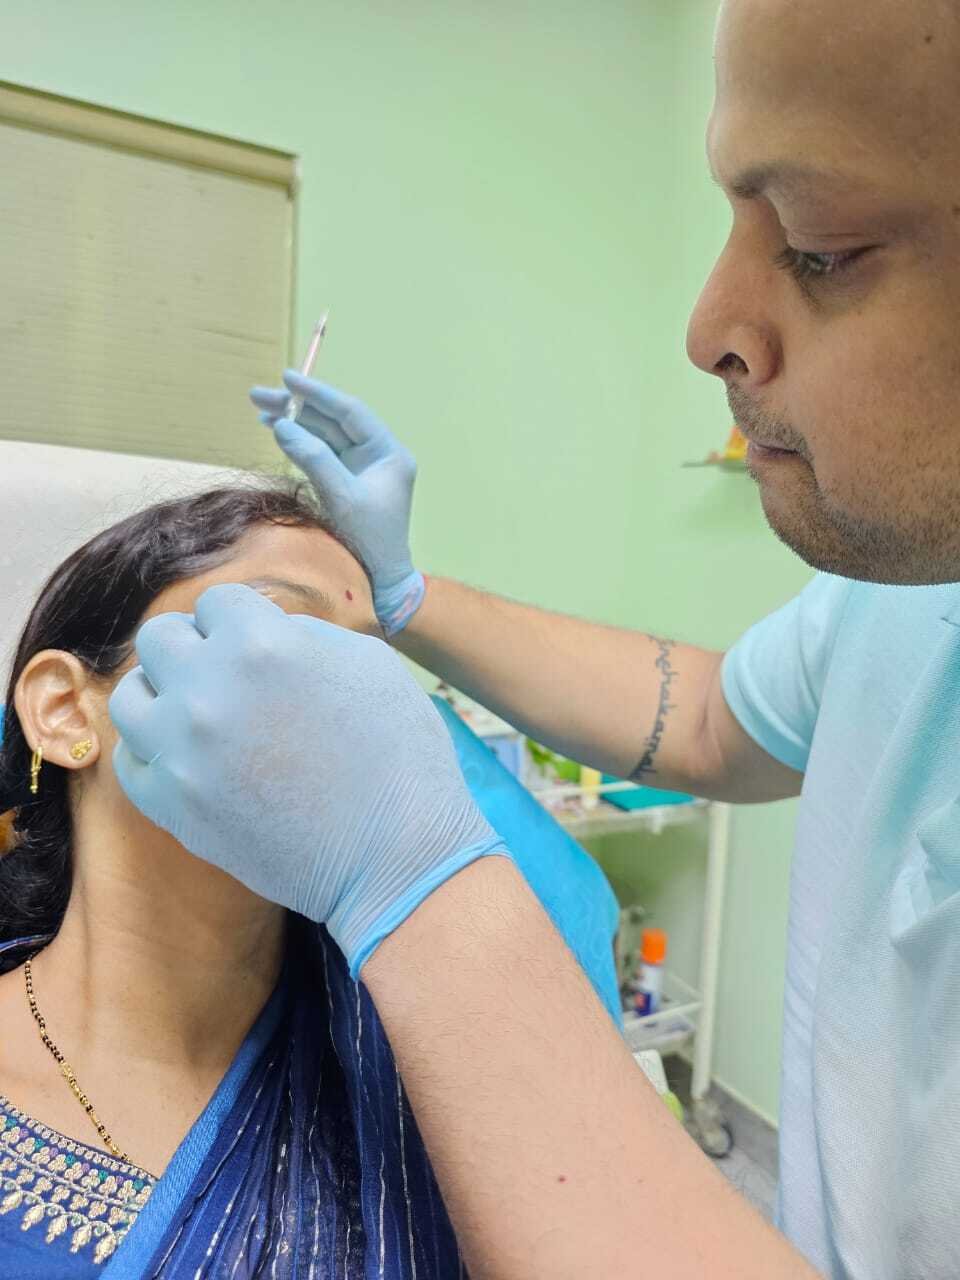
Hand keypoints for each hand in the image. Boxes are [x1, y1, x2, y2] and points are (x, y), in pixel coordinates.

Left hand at [109, 585, 506, 974]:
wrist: (397, 857)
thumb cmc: (400, 754)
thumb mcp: (371, 663)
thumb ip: (304, 634)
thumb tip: (262, 629)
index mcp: (262, 644)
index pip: (216, 602)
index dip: (243, 622)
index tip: (262, 648)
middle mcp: (209, 689)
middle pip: (161, 637)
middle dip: (195, 648)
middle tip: (227, 676)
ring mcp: (182, 751)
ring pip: (132, 695)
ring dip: (164, 695)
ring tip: (200, 714)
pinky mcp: (172, 806)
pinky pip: (132, 760)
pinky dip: (158, 753)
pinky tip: (194, 759)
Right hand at [250, 373, 424, 634]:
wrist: (381, 579)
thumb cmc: (369, 540)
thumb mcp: (341, 497)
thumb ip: (313, 459)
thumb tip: (283, 426)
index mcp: (389, 453)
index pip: (350, 413)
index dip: (317, 395)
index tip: (287, 378)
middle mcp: (377, 455)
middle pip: (333, 421)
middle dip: (297, 407)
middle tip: (259, 395)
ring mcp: (361, 468)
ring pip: (324, 435)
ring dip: (294, 423)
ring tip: (260, 409)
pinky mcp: (347, 482)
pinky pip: (320, 454)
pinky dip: (298, 443)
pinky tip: (276, 431)